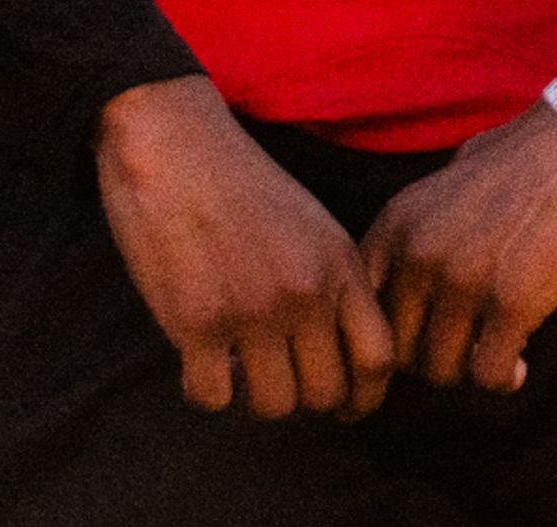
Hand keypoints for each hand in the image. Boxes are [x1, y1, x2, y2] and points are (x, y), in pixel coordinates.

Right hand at [93, 74, 395, 419]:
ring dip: (255, 401)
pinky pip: (213, 398)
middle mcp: (306, 292)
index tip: (348, 409)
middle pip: (326, 392)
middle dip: (306, 402)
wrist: (177, 146)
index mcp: (341, 265)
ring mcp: (253, 310)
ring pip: (273, 405)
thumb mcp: (313, 225)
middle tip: (281, 386)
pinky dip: (207, 393)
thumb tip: (344, 350)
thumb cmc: (243, 185)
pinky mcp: (196, 323)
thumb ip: (334, 281)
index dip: (366, 396)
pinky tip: (201, 367)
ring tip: (240, 374)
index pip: (379, 357)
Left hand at [359, 64, 556, 392]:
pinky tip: (518, 366)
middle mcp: (420, 255)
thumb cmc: (530, 153)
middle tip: (465, 351)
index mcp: (398, 225)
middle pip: (398, 352)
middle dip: (431, 360)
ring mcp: (465, 280)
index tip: (420, 341)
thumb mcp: (450, 179)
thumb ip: (421, 228)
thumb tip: (410, 274)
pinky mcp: (514, 301)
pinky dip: (502, 379)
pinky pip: (488, 373)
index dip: (389, 338)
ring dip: (469, 371)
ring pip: (442, 371)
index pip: (363, 312)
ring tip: (495, 356)